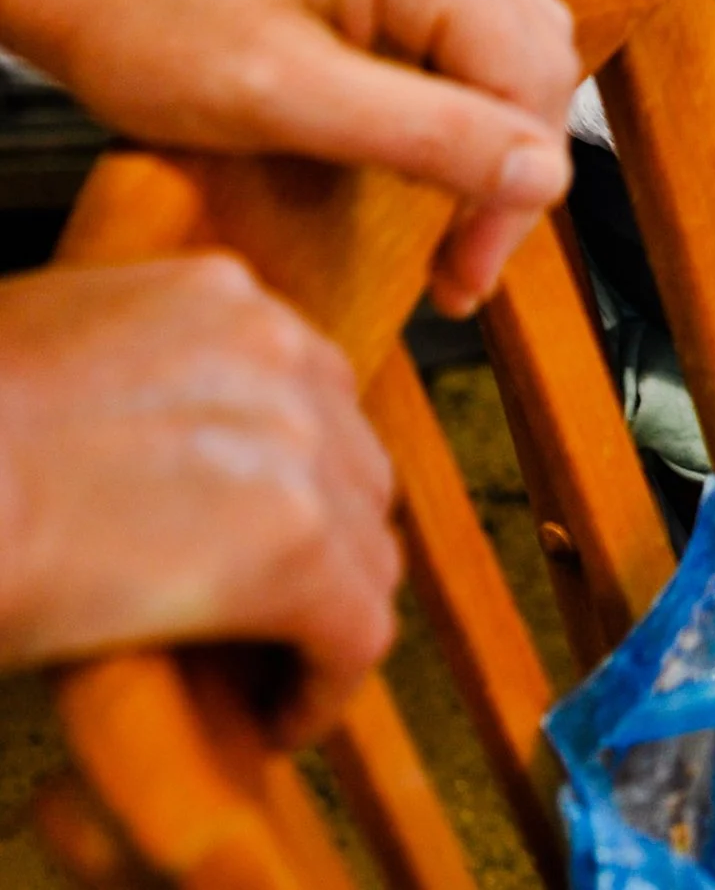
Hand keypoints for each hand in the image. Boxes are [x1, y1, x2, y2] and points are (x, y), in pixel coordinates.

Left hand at [0, 0, 575, 313]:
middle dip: (508, 166)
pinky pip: (461, 27)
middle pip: (535, 52)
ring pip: (507, 41)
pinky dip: (454, 98)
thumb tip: (543, 179)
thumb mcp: (285, 102)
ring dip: (487, 135)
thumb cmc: (151, 23)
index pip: (531, 71)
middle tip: (457, 265)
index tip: (464, 276)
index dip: (514, 187)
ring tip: (442, 223)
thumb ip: (424, 135)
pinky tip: (416, 153)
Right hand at [0, 259, 398, 734]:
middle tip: (261, 605)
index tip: (245, 525)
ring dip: (327, 612)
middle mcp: (276, 352)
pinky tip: (275, 719)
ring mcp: (298, 445)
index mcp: (213, 296)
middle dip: (320, 537)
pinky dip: (324, 686)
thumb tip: (121, 448)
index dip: (285, 469)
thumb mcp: (46, 344)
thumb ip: (119, 375)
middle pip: (349, 461)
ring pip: (366, 546)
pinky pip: (357, 630)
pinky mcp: (296, 548)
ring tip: (266, 669)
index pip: (300, 384)